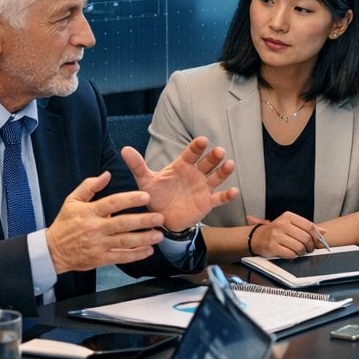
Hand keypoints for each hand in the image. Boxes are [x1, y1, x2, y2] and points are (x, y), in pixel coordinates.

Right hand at [45, 171, 166, 273]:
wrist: (53, 250)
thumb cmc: (65, 223)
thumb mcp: (72, 200)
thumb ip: (90, 186)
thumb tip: (106, 174)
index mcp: (89, 211)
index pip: (113, 203)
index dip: (130, 199)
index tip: (146, 196)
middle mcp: (95, 228)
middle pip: (123, 223)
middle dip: (143, 220)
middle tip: (159, 218)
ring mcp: (98, 244)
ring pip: (124, 241)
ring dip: (144, 238)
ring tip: (159, 235)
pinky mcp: (99, 258)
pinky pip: (120, 257)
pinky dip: (135, 255)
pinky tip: (148, 250)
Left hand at [120, 137, 237, 232]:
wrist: (162, 218)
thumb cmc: (156, 196)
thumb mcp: (145, 181)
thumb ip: (138, 166)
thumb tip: (124, 149)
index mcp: (181, 166)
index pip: (191, 154)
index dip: (197, 147)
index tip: (203, 140)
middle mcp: (195, 174)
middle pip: (207, 163)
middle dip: (213, 157)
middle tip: (219, 151)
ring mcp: (202, 188)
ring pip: (216, 177)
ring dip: (223, 171)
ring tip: (229, 165)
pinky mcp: (207, 202)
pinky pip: (219, 198)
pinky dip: (227, 196)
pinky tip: (234, 191)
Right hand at [246, 212, 325, 257]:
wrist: (257, 237)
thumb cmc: (276, 231)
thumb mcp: (290, 224)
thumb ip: (306, 227)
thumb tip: (323, 232)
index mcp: (288, 216)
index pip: (309, 226)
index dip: (317, 236)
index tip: (318, 241)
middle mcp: (282, 224)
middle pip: (306, 238)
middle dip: (310, 246)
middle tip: (309, 249)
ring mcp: (276, 235)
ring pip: (299, 247)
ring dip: (303, 252)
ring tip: (300, 252)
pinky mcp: (273, 246)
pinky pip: (291, 254)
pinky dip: (294, 256)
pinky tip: (292, 254)